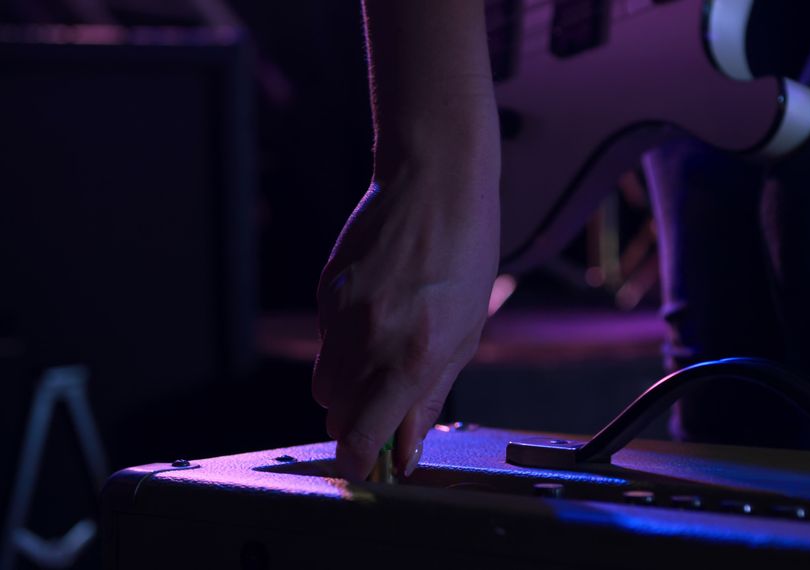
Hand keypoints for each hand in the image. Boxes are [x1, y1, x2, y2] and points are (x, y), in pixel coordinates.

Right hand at [313, 165, 498, 482]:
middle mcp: (369, 340)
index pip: (361, 434)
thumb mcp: (465, 334)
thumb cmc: (466, 255)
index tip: (365, 465)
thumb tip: (406, 449)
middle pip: (336, 413)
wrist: (436, 181)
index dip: (357, 459)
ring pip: (325, 382)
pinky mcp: (325, 291)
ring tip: (387, 353)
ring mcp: (340, 314)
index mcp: (412, 357)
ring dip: (349, 386)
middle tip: (391, 401)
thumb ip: (429, 397)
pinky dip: (345, 345)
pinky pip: (325, 341)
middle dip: (358, 419)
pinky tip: (378, 314)